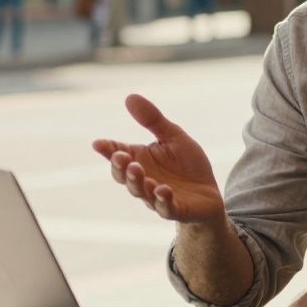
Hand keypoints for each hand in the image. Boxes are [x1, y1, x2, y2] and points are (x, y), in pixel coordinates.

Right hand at [93, 94, 223, 223]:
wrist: (208, 192)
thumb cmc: (187, 164)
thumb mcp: (173, 137)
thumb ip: (153, 120)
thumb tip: (129, 97)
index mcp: (140, 160)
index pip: (118, 155)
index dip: (108, 150)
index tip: (98, 144)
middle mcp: (143, 180)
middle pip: (124, 176)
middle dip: (121, 167)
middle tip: (120, 157)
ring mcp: (156, 197)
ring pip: (141, 192)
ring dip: (137, 181)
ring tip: (137, 169)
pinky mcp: (175, 209)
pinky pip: (165, 207)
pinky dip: (162, 199)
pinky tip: (162, 189)